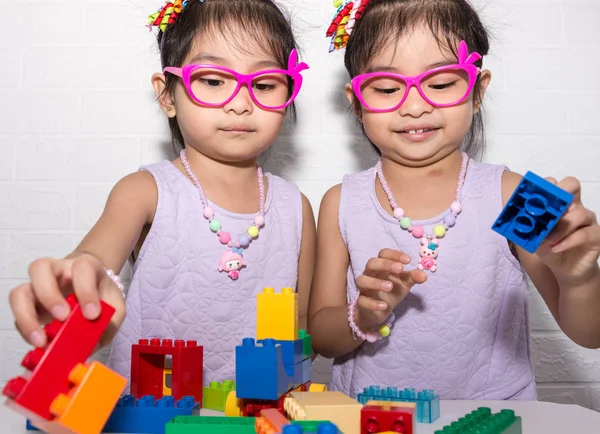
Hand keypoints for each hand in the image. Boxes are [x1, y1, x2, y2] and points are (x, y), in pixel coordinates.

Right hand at [9, 253, 126, 348]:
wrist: (92, 287)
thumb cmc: (101, 294)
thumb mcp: (115, 305)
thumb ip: (109, 322)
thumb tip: (92, 344)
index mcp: (84, 266)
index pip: (82, 268)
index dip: (86, 291)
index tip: (92, 314)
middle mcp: (57, 271)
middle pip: (40, 269)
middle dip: (49, 296)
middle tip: (62, 318)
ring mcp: (37, 287)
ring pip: (19, 292)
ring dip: (27, 316)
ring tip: (42, 338)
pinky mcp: (29, 304)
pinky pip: (18, 314)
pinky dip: (26, 330)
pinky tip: (41, 342)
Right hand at [354, 249, 426, 330]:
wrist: (378, 312)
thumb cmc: (391, 292)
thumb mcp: (404, 283)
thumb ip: (413, 277)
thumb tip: (423, 275)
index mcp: (381, 267)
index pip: (383, 254)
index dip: (394, 255)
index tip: (408, 260)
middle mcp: (370, 275)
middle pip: (371, 263)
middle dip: (384, 264)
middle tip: (400, 269)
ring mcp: (364, 289)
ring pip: (362, 280)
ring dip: (375, 283)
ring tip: (390, 286)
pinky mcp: (362, 303)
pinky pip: (362, 301)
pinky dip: (372, 303)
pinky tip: (384, 305)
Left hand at [537, 177, 599, 283]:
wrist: (565, 269)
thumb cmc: (550, 247)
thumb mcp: (535, 236)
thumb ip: (530, 226)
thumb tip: (518, 219)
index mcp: (560, 204)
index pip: (557, 184)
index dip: (547, 185)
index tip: (534, 193)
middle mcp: (574, 207)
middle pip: (573, 185)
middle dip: (560, 191)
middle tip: (548, 207)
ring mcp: (587, 221)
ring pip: (579, 213)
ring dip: (560, 227)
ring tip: (548, 239)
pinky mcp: (596, 236)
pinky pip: (585, 233)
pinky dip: (568, 241)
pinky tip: (556, 247)